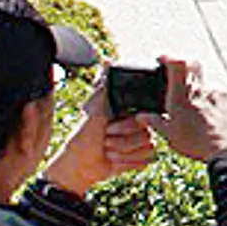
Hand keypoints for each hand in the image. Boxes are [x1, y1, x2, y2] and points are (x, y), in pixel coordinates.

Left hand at [40, 77, 158, 198]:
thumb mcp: (94, 109)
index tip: (109, 127)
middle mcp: (136, 126)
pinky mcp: (139, 158)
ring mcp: (138, 142)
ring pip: (148, 148)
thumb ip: (104, 85)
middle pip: (148, 134)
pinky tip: (115, 161)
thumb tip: (108, 59)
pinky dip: (128, 163)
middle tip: (105, 140)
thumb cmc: (83, 137)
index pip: (146, 116)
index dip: (128, 125)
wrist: (78, 167)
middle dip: (123, 141)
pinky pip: (147, 159)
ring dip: (123, 153)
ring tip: (108, 151)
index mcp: (128, 112)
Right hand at [152, 58, 226, 164]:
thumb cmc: (196, 143)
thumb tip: (140, 116)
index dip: (169, 57)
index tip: (162, 59)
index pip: (177, 63)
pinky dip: (209, 100)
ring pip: (203, 82)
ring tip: (194, 110)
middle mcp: (200, 90)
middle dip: (182, 65)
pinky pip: (216, 93)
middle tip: (175, 76)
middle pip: (192, 63)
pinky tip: (207, 115)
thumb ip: (154, 122)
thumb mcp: (169, 135)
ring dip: (196, 90)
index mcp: (182, 96)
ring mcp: (216, 92)